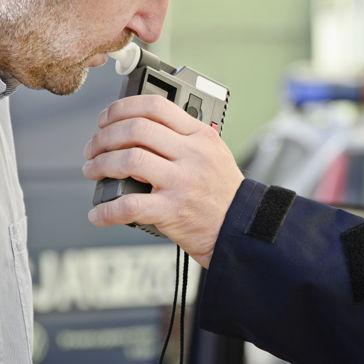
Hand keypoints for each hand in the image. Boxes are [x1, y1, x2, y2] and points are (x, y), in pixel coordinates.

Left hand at [82, 95, 244, 267]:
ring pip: (128, 160)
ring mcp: (182, 182)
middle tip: (94, 147)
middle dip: (104, 136)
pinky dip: (107, 210)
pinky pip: (130, 205)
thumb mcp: (213, 153)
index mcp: (201, 136)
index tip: (106, 118)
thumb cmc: (222, 191)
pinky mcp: (172, 210)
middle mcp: (192, 155)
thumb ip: (183, 137)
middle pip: (136, 129)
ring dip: (101, 164)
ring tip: (93, 170)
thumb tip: (138, 128)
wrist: (238, 226)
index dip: (122, 108)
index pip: (156, 107)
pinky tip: (99, 213)